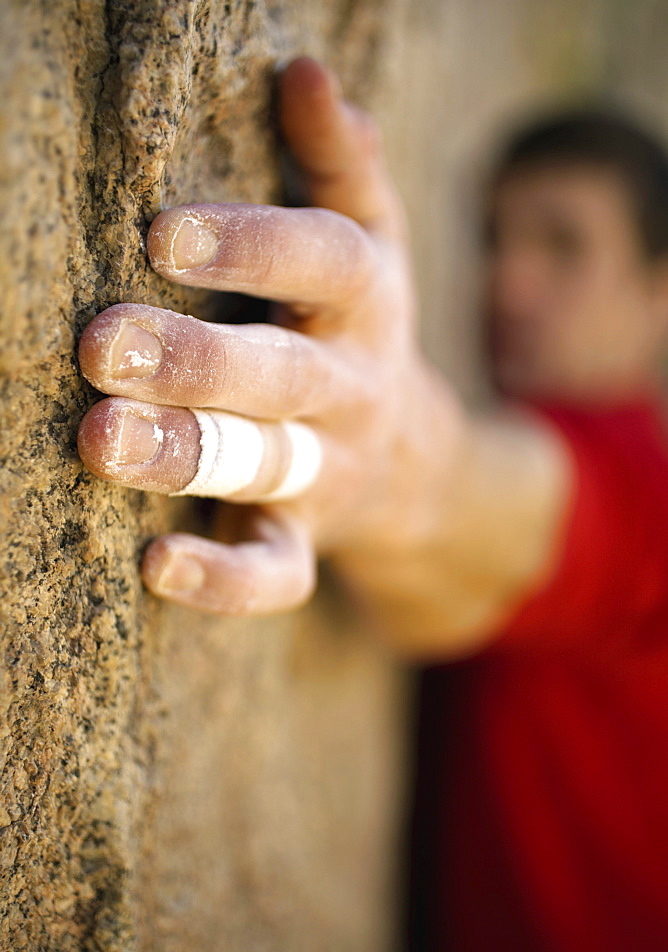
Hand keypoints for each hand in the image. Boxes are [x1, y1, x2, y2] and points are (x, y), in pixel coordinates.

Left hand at [77, 57, 444, 617]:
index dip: (253, 246)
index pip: (325, 260)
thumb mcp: (371, 245)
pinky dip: (225, 580)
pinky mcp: (307, 537)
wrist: (413, 463)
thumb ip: (342, 167)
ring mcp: (330, 470)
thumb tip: (306, 73)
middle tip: (101, 344)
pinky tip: (156, 565)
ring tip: (99, 440)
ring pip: (267, 464)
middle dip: (196, 361)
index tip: (161, 233)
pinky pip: (278, 571)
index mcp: (368, 304)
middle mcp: (353, 386)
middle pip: (283, 372)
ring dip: (187, 454)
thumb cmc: (355, 332)